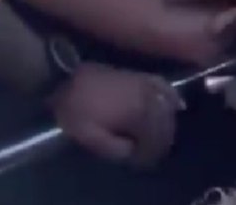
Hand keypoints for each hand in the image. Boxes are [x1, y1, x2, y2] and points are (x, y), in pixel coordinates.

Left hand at [50, 63, 182, 167]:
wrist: (58, 77)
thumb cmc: (74, 108)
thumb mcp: (90, 137)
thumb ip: (116, 149)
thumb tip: (133, 152)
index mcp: (139, 113)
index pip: (155, 141)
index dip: (148, 155)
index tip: (140, 163)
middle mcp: (148, 97)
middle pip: (165, 124)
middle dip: (159, 141)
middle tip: (149, 153)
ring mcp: (144, 82)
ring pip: (167, 107)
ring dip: (166, 123)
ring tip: (156, 135)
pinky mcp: (137, 74)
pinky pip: (163, 86)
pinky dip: (171, 97)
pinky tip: (177, 104)